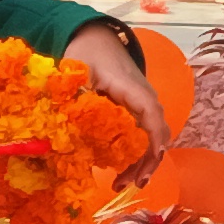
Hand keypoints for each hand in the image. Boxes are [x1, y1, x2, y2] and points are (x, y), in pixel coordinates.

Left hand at [65, 22, 170, 187]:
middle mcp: (144, 98)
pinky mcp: (135, 113)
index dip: (154, 136)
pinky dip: (135, 155)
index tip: (153, 156)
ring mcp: (141, 106)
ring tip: (121, 184)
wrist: (96, 39)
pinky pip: (142, 136)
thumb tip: (67, 127)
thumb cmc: (87, 53)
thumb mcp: (77, 70)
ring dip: (141, 162)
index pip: (150, 112)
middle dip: (147, 161)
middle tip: (130, 184)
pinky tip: (120, 171)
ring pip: (151, 138)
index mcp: (131, 87)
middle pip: (156, 132)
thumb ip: (76, 94)